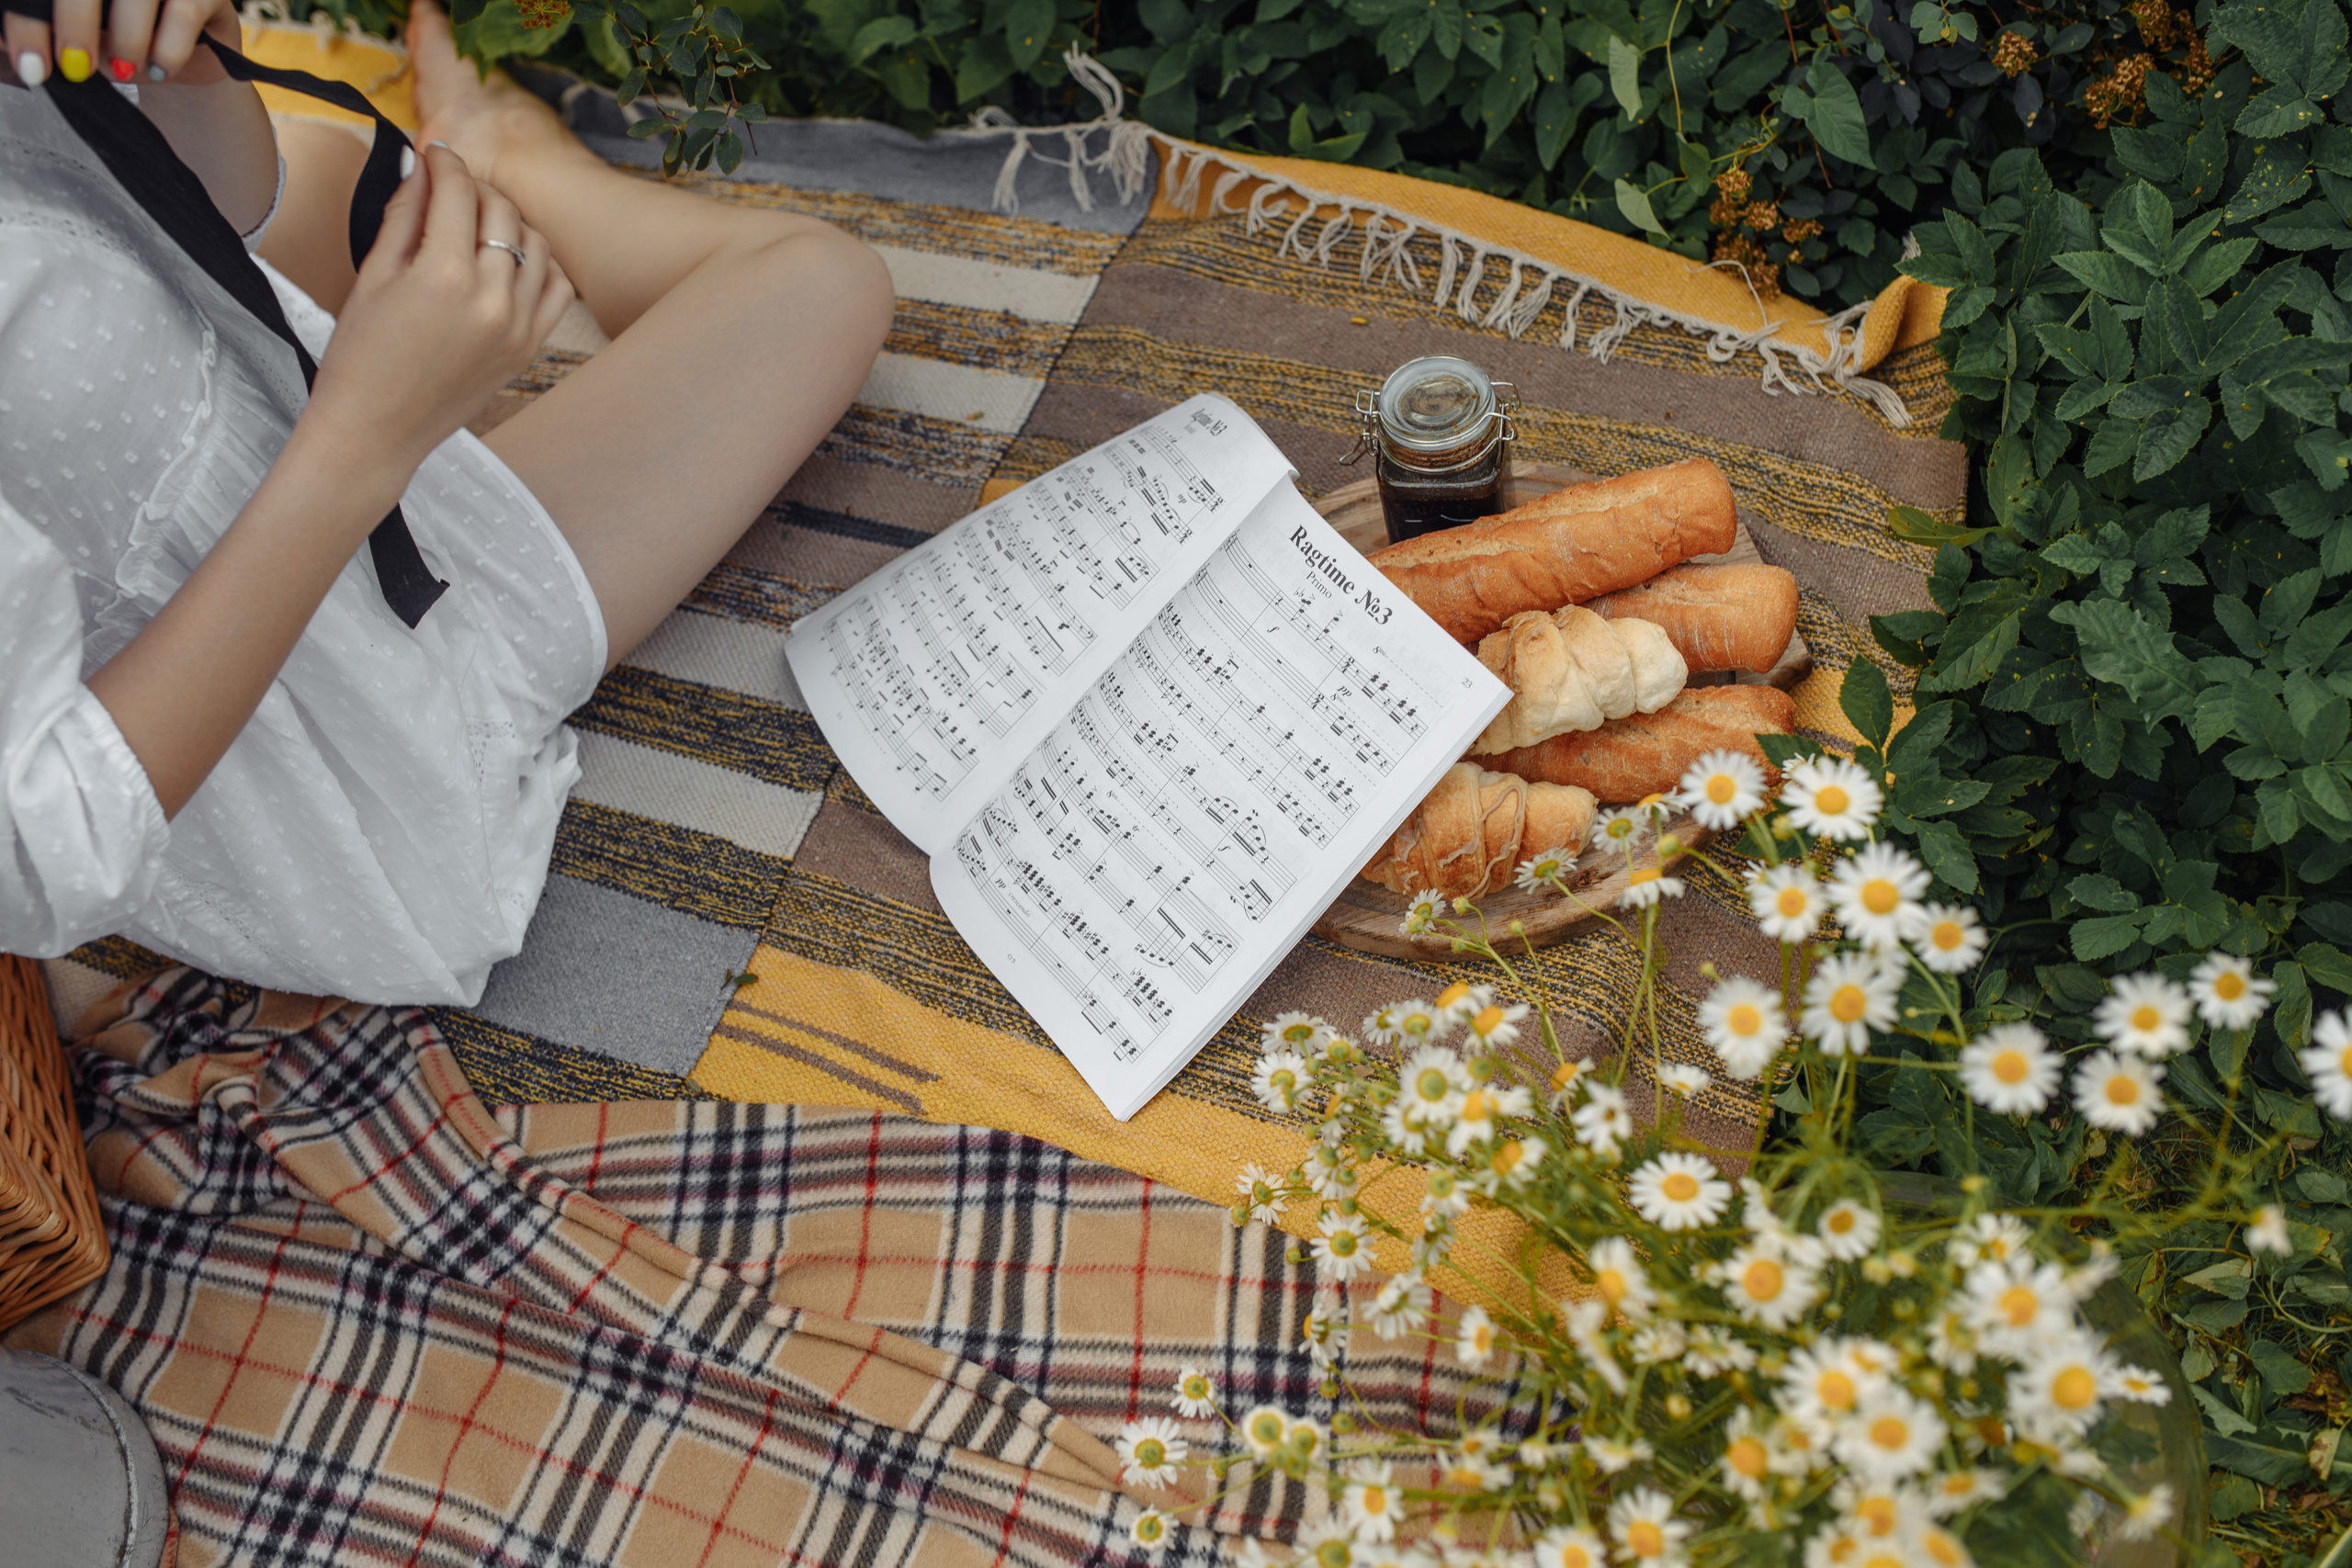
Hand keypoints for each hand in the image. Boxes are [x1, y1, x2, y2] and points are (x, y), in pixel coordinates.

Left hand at [4, 0, 238, 86]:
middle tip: (73, 67)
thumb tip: (8, 40)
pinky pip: (185, 13)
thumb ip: (43, 32)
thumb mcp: (73, 39)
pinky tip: (159, 69)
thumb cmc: (117, 44)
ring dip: (126, 40)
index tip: (31, 64)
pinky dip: (168, 49)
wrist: (175, 65)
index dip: (30, 20)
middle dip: (74, 24)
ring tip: (124, 71)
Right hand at [303, 143, 575, 483]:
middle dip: (474, 187)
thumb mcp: (373, 275)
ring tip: (477, 223)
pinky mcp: (529, 347)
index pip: (458, 190)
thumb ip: (403, 215)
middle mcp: (491, 298)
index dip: (444, 161)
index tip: (434, 153)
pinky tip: (510, 260)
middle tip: (450, 186)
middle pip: (501, 210)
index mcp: (443, 274)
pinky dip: (540, 264)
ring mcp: (518, 325)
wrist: (376, 430)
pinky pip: (557, 288)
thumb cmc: (361, 355)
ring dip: (509, 221)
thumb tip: (421, 167)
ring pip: (535, 243)